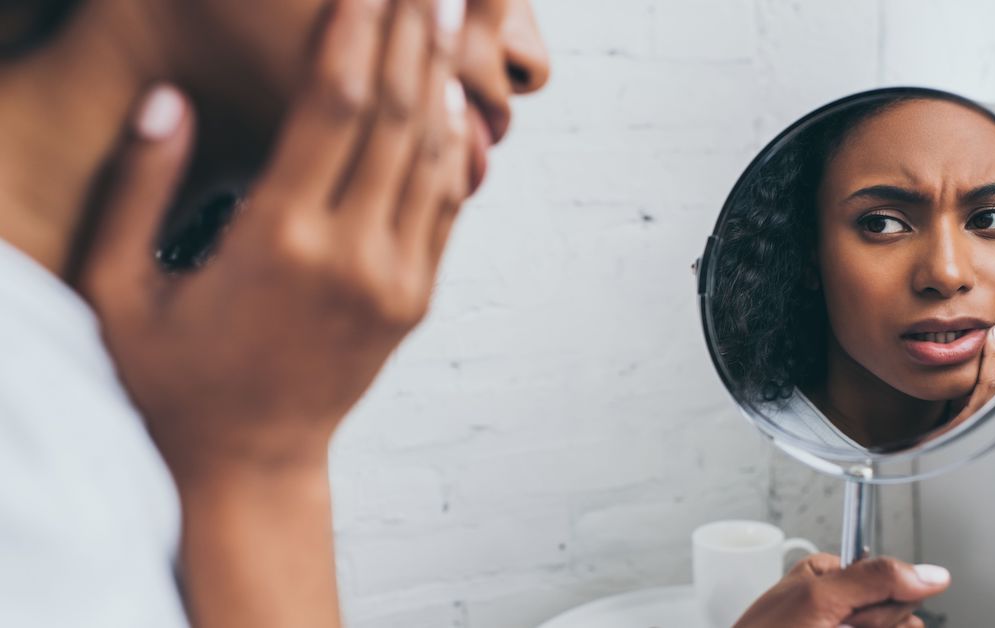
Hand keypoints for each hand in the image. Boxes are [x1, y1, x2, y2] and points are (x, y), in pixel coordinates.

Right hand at [79, 0, 466, 477]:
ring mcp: (395, 280)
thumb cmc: (174, 379)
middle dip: (414, 35)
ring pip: (433, 156)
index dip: (355, 31)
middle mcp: (352, 254)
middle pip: (397, 116)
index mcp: (278, 241)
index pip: (334, 105)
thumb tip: (167, 98)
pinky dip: (453, 147)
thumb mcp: (123, 287)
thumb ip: (140, 188)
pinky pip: (446, 205)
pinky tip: (451, 100)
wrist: (250, 465)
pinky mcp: (416, 300)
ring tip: (449, 16)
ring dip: (442, 78)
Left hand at [734, 555, 950, 627]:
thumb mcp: (819, 598)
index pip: (894, 580)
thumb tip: (930, 573)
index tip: (853, 613)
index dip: (880, 604)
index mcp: (832, 576)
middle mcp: (845, 604)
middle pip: (901, 614)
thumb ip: (874, 579)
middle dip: (872, 625)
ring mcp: (851, 627)